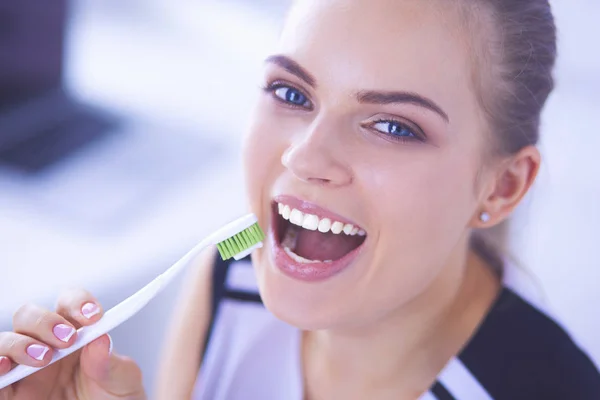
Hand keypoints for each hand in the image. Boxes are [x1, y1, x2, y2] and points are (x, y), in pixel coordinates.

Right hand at [0, 289, 145, 398]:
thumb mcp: (122, 382)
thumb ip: (111, 363)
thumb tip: (101, 339)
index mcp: (76, 335)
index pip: (69, 304)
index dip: (78, 303)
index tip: (93, 316)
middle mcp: (46, 346)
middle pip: (30, 315)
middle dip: (46, 321)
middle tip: (67, 339)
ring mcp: (25, 369)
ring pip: (6, 340)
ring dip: (20, 343)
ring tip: (44, 358)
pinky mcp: (11, 393)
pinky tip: (5, 366)